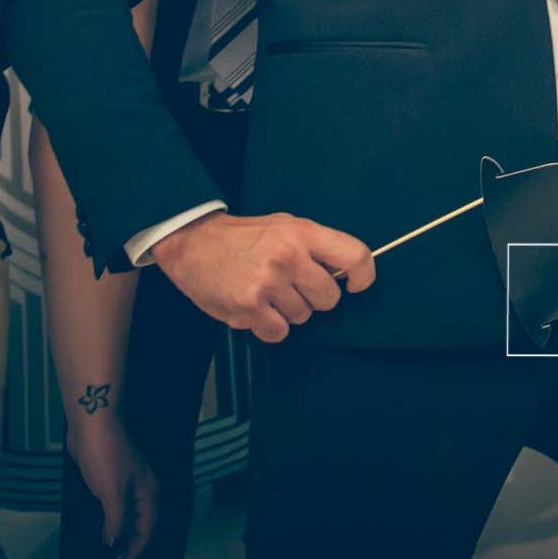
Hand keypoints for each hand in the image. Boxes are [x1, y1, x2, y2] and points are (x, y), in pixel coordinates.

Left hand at [66, 414, 159, 558]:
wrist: (92, 423)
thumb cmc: (104, 455)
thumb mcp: (111, 491)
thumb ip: (117, 520)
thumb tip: (116, 543)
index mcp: (149, 493)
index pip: (146, 531)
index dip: (133, 554)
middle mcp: (144, 491)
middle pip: (142, 528)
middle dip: (130, 551)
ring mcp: (130, 486)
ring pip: (131, 520)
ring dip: (122, 540)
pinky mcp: (115, 481)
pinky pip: (119, 511)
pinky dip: (114, 526)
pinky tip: (105, 534)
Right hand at [151, 211, 375, 343]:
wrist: (193, 243)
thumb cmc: (244, 236)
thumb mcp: (284, 225)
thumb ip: (315, 246)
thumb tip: (345, 272)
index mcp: (303, 233)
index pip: (355, 256)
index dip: (363, 276)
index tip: (355, 285)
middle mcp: (289, 257)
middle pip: (330, 298)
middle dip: (315, 298)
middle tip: (292, 287)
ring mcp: (268, 283)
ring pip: (303, 317)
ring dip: (288, 312)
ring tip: (266, 292)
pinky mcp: (249, 307)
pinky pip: (278, 333)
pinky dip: (269, 327)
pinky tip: (255, 308)